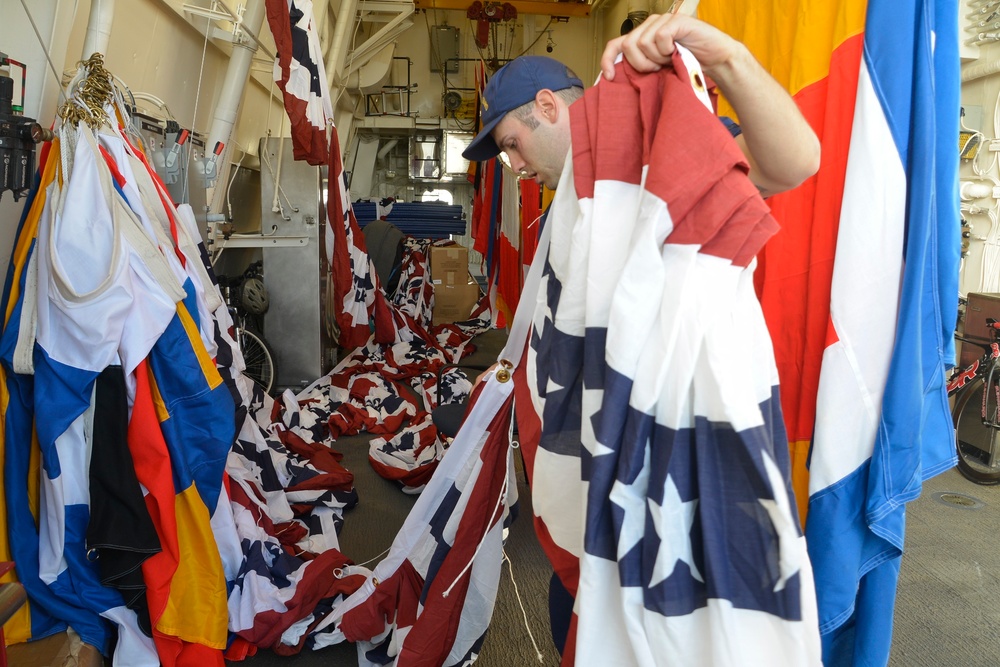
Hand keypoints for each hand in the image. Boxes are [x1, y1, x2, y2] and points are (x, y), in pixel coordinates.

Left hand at [600, 13, 739, 80]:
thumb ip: (640, 66)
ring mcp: (662, 21)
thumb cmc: (688, 64)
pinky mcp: (676, 21)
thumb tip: (615, 76)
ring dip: (657, 57)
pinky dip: (667, 49)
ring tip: (670, 58)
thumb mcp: (658, 69)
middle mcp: (650, 25)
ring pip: (643, 43)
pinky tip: (676, 50)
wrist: (716, 60)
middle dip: (641, 63)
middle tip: (658, 67)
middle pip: (628, 46)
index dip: (607, 59)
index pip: (615, 44)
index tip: (609, 77)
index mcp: (642, 37)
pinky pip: (660, 37)